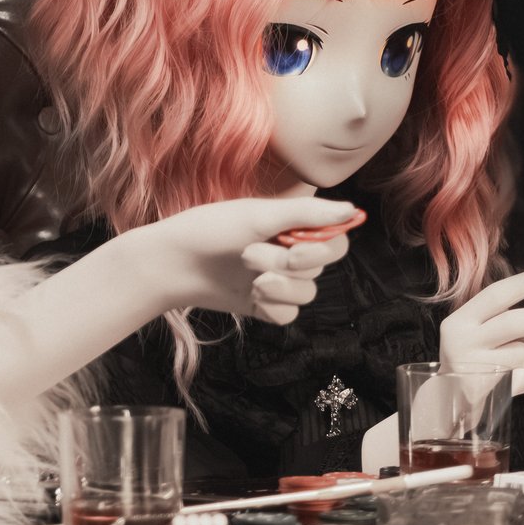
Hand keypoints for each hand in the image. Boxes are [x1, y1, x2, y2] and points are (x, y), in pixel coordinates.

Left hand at [146, 196, 355, 324]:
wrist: (171, 265)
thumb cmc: (209, 230)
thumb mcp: (258, 215)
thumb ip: (307, 214)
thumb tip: (352, 209)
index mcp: (292, 226)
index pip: (335, 241)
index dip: (323, 249)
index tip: (294, 248)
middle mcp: (289, 252)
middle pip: (320, 269)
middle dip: (286, 265)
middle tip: (249, 255)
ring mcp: (277, 281)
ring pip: (307, 295)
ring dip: (279, 288)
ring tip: (248, 277)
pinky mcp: (264, 306)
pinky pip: (288, 315)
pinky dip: (272, 307)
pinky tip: (250, 297)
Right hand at [438, 265, 523, 395]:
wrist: (446, 407)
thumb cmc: (474, 368)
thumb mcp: (492, 342)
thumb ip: (522, 331)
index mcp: (462, 320)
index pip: (497, 294)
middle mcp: (461, 339)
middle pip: (513, 322)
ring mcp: (469, 364)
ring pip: (522, 353)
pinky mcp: (479, 388)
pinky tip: (516, 383)